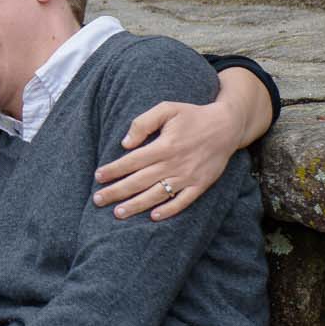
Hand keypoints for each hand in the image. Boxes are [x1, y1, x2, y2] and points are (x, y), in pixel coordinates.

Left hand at [93, 96, 246, 221]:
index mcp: (164, 145)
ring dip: (137, 205)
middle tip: (98, 200)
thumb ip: (143, 122)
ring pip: (157, 195)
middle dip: (117, 191)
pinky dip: (168, 210)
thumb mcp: (167, 108)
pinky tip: (153, 217)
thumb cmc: (192, 115)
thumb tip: (125, 143)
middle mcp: (174, 164)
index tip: (98, 177)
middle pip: (140, 181)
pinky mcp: (200, 185)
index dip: (114, 170)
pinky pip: (183, 202)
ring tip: (118, 213)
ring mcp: (188, 177)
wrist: (226, 126)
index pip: (132, 161)